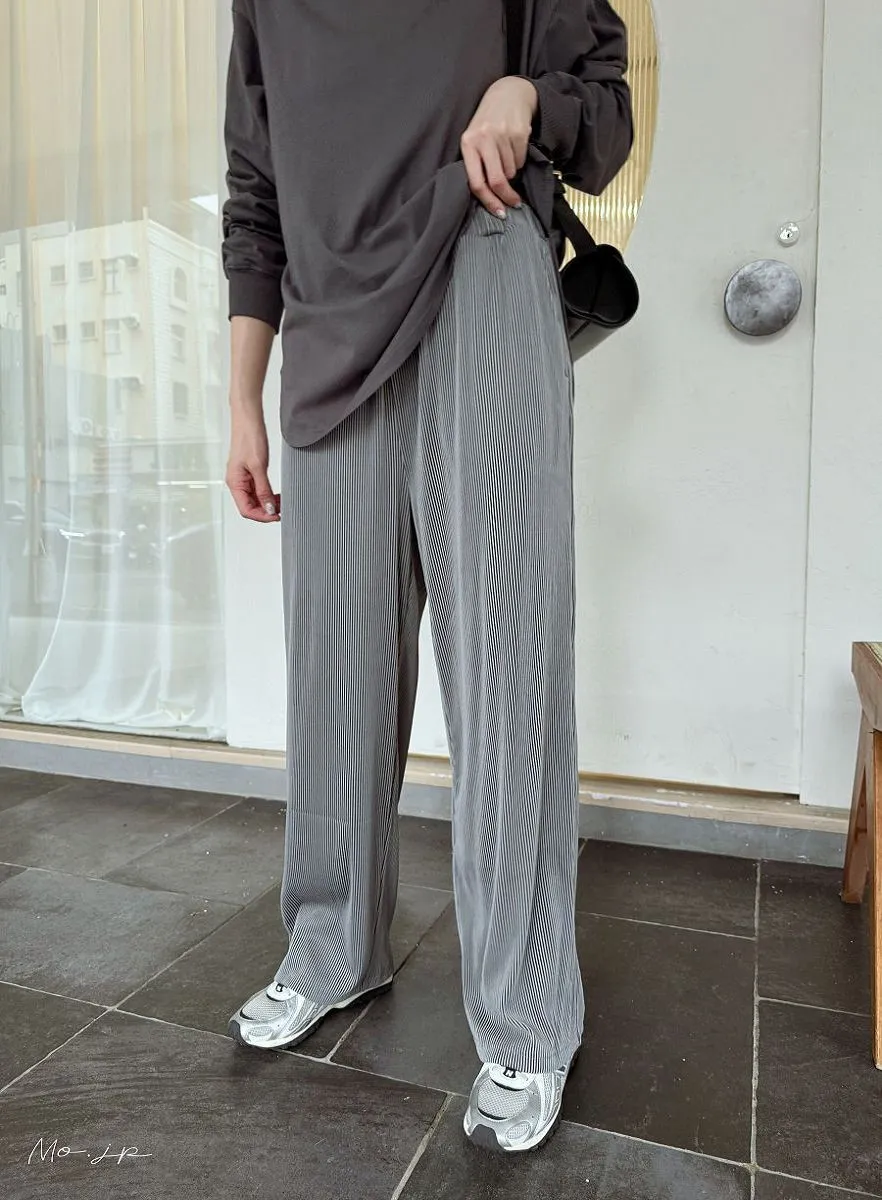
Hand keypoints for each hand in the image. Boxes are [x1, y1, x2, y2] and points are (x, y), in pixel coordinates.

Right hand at [225, 408, 279, 522]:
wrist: (248, 420)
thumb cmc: (248, 437)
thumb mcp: (259, 467)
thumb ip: (264, 490)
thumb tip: (268, 508)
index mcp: (235, 483)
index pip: (246, 509)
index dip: (262, 516)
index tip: (276, 516)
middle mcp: (237, 482)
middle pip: (250, 506)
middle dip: (266, 511)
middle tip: (282, 510)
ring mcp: (243, 478)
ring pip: (255, 499)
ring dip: (268, 503)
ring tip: (282, 503)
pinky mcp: (250, 472)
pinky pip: (258, 490)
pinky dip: (268, 494)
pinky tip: (277, 495)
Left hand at [461, 76, 537, 216]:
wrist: (507, 94)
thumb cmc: (488, 123)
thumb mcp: (475, 140)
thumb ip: (477, 164)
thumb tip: (489, 197)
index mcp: (468, 144)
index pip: (476, 182)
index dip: (489, 201)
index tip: (499, 212)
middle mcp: (483, 139)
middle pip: (497, 181)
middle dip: (507, 197)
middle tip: (514, 203)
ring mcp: (502, 134)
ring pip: (511, 171)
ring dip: (512, 172)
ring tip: (507, 157)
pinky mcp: (519, 132)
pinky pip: (521, 160)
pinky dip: (519, 160)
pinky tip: (514, 148)